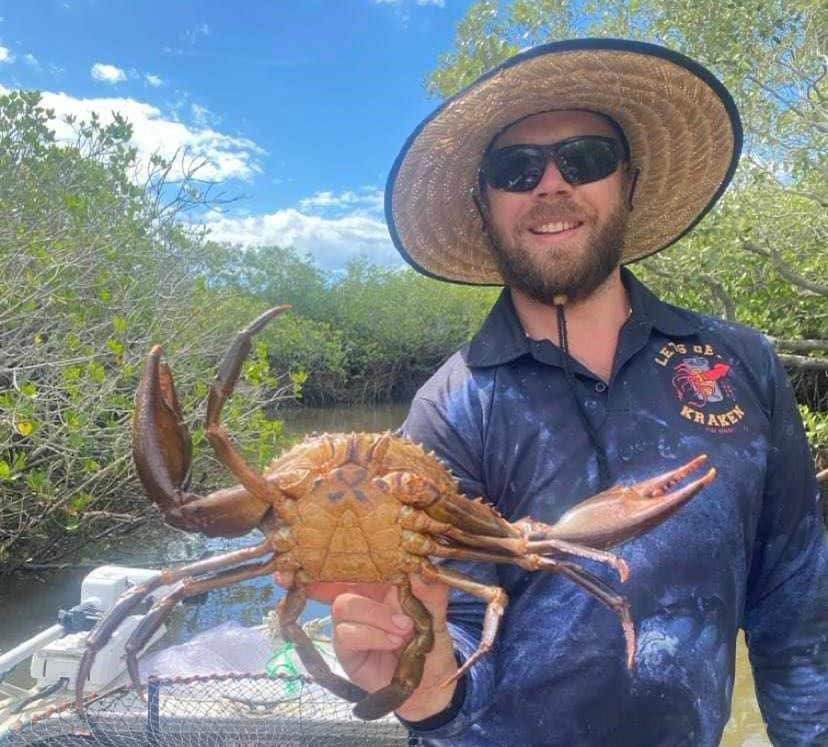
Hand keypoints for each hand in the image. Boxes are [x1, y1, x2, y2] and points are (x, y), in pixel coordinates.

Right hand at [276, 572, 458, 720]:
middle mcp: (359, 597)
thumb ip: (429, 589)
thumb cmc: (430, 639)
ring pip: (343, 605)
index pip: (352, 562)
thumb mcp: (436, 610)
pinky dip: (372, 635)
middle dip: (371, 592)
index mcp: (377, 581)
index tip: (323, 549)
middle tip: (404, 617)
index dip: (336, 554)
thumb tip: (419, 568)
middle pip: (340, 579)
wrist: (432, 681)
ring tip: (403, 631)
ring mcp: (349, 623)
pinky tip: (393, 642)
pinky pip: (346, 633)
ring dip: (377, 617)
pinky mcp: (345, 649)